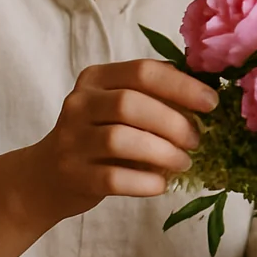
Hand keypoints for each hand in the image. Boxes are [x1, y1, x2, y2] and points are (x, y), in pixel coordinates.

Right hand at [25, 59, 217, 220]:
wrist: (46, 177)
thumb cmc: (98, 137)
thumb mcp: (119, 107)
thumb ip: (154, 97)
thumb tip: (207, 96)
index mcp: (96, 78)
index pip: (142, 71)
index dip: (181, 86)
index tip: (211, 103)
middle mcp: (79, 103)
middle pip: (129, 104)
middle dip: (172, 122)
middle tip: (196, 140)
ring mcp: (71, 140)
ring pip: (120, 140)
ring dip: (162, 152)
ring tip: (183, 162)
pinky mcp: (73, 175)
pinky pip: (113, 178)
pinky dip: (144, 182)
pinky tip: (161, 184)